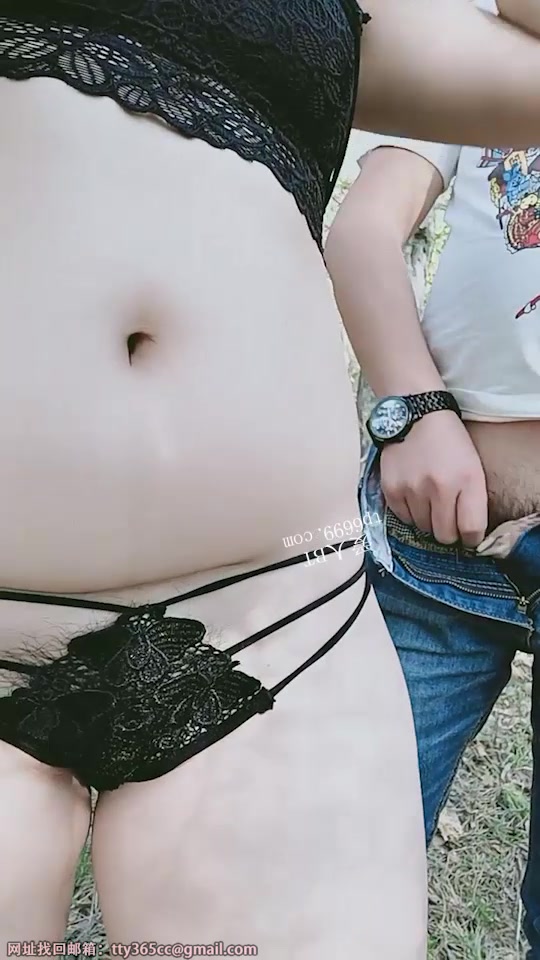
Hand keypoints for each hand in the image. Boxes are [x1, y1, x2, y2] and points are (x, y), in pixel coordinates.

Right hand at [380, 411, 487, 546]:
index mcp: (467, 480)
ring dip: (428, 520)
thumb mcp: (474, 467)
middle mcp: (440, 488)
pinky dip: (410, 512)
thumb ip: (474, 502)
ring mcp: (413, 489)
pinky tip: (414, 495)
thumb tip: (467, 537)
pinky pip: (404, 518)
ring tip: (429, 499)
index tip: (468, 536)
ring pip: (423, 528)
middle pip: (445, 536)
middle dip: (448, 532)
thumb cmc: (450, 442)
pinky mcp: (391, 489)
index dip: (471, 539)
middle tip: (447, 517)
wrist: (416, 415)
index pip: (471, 530)